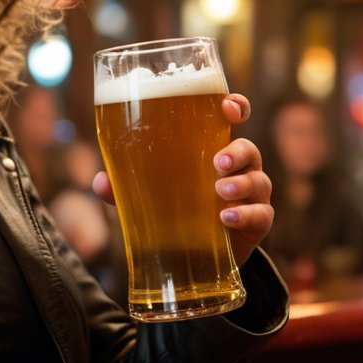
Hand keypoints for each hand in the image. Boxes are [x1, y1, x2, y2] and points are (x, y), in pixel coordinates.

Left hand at [92, 93, 273, 266]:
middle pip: (249, 150)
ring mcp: (251, 195)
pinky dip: (245, 214)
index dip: (236, 107)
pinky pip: (261, 214)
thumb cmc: (176, 208)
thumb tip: (100, 181)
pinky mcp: (257, 222)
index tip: (227, 106)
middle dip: (237, 152)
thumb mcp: (149, 194)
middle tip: (217, 163)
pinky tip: (226, 218)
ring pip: (258, 180)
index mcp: (213, 149)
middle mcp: (237, 168)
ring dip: (241, 184)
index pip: (232, 120)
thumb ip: (125, 185)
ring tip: (220, 192)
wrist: (197, 256)